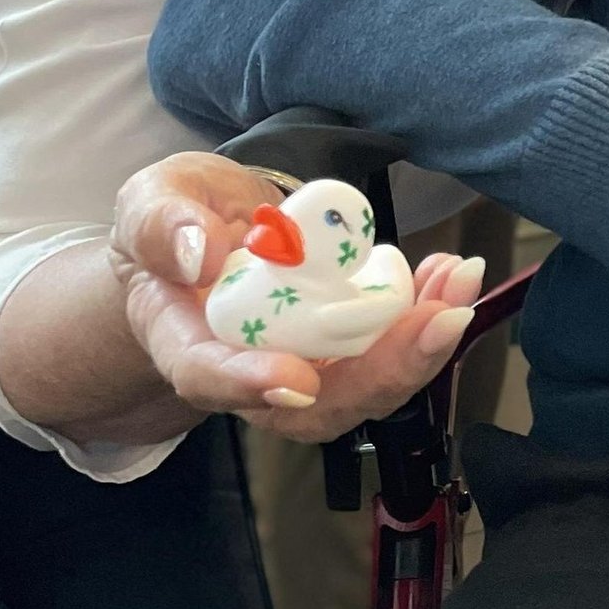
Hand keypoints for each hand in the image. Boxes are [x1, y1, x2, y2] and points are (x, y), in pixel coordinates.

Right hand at [109, 152, 483, 441]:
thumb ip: (161, 225)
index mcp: (186, 341)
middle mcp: (249, 370)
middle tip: (438, 320)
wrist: (203, 240)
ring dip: (421, 345)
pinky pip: (388, 351)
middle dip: (384, 371)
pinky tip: (449, 274)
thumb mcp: (151, 204)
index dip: (252, 384)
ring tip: (458, 284)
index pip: (210, 377)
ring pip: (364, 384)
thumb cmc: (173, 228)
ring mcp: (303, 364)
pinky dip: (427, 317)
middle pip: (314, 404)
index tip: (296, 378)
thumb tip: (200, 253)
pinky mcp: (343, 347)